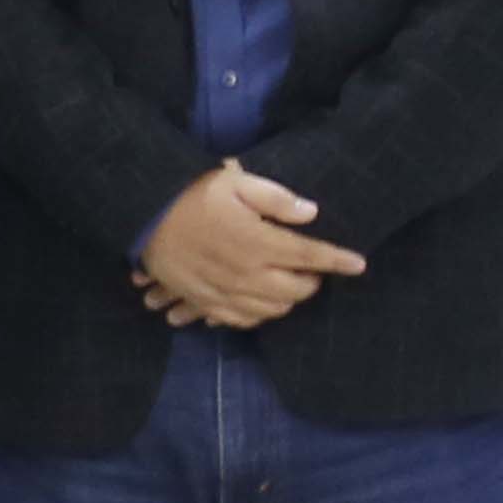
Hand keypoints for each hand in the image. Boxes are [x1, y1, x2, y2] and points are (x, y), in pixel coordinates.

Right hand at [136, 163, 363, 327]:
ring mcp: (225, 292)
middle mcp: (246, 273)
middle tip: (310, 267)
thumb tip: (311, 213)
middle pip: (297, 291)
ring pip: (274, 309)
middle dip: (313, 281)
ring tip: (287, 282)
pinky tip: (260, 300)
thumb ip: (277, 198)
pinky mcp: (206, 301)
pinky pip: (242, 320)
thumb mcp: (236, 182)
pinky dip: (260, 314)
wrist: (144, 216)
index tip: (359, 264)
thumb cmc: (193, 194)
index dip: (339, 261)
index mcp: (258, 242)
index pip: (311, 256)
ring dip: (289, 298)